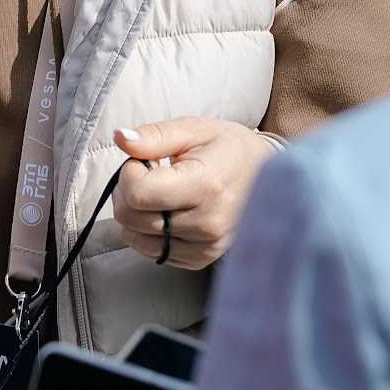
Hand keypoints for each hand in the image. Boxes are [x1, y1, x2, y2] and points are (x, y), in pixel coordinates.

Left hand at [110, 118, 279, 270]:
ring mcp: (206, 246)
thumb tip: (121, 138)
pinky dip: (147, 233)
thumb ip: (155, 136)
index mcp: (205, 186)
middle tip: (146, 173)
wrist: (268, 178)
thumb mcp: (194, 130)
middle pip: (133, 218)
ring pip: (137, 239)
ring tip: (158, 192)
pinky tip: (165, 211)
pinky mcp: (202, 260)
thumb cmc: (227, 148)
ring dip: (135, 214)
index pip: (138, 193)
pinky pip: (153, 252)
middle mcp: (207, 223)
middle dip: (127, 192)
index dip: (129, 173)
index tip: (143, 160)